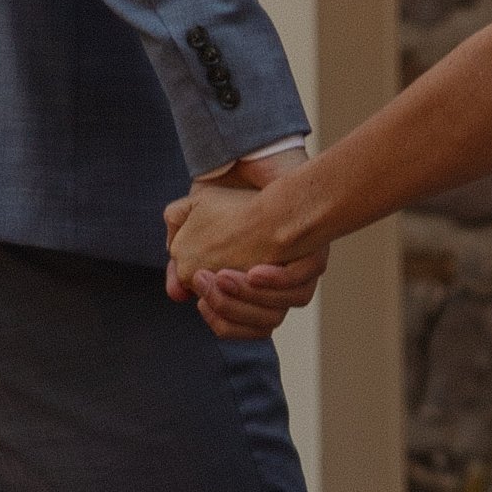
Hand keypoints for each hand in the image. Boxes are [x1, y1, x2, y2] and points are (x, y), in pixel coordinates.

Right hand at [166, 153, 327, 340]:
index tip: (199, 294)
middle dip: (228, 307)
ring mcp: (298, 276)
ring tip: (223, 275)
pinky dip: (277, 283)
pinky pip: (300, 286)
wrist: (262, 167)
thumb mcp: (191, 223)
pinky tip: (255, 272)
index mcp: (253, 290)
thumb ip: (179, 255)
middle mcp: (279, 289)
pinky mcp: (313, 258)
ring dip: (249, 298)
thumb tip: (177, 292)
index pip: (235, 325)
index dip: (217, 315)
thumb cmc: (227, 200)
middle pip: (257, 322)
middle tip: (206, 279)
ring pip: (277, 311)